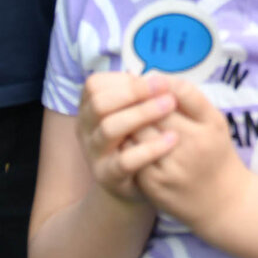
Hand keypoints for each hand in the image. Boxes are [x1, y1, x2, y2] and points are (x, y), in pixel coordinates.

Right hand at [75, 71, 178, 202]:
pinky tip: (172, 139)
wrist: (137, 183)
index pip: (95, 86)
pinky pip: (125, 161)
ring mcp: (94, 154)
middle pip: (100, 104)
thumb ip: (138, 95)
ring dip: (142, 114)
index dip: (125, 81)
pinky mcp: (108, 176)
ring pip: (109, 129)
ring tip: (170, 106)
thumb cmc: (138, 138)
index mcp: (90, 109)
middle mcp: (86, 129)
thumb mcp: (134, 112)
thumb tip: (156, 75)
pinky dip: (150, 148)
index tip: (157, 79)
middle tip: (166, 90)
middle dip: (134, 93)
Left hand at [135, 78, 250, 235]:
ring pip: (136, 134)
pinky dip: (125, 145)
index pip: (176, 94)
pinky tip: (126, 139)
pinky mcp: (153, 185)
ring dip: (127, 122)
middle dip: (138, 101)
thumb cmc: (217, 155)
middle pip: (152, 114)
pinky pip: (130, 157)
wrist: (223, 203)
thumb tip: (157, 77)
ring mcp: (169, 167)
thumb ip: (190, 98)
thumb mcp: (215, 121)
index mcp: (208, 126)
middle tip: (129, 94)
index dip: (158, 85)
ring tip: (124, 114)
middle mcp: (190, 146)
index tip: (150, 81)